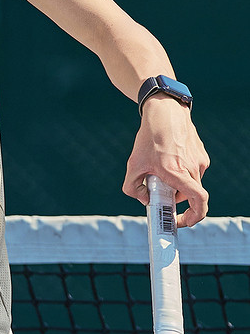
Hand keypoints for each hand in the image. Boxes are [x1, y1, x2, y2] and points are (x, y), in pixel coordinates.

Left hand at [122, 95, 209, 226]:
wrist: (165, 111)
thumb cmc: (149, 137)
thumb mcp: (133, 164)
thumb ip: (132, 188)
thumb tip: (145, 200)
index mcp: (177, 172)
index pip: (199, 201)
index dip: (195, 217)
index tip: (184, 222)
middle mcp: (192, 168)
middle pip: (189, 195)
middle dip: (174, 198)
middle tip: (159, 192)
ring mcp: (200, 161)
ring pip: (190, 183)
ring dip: (177, 184)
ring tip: (160, 168)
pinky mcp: (202, 155)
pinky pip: (192, 172)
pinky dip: (181, 172)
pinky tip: (168, 158)